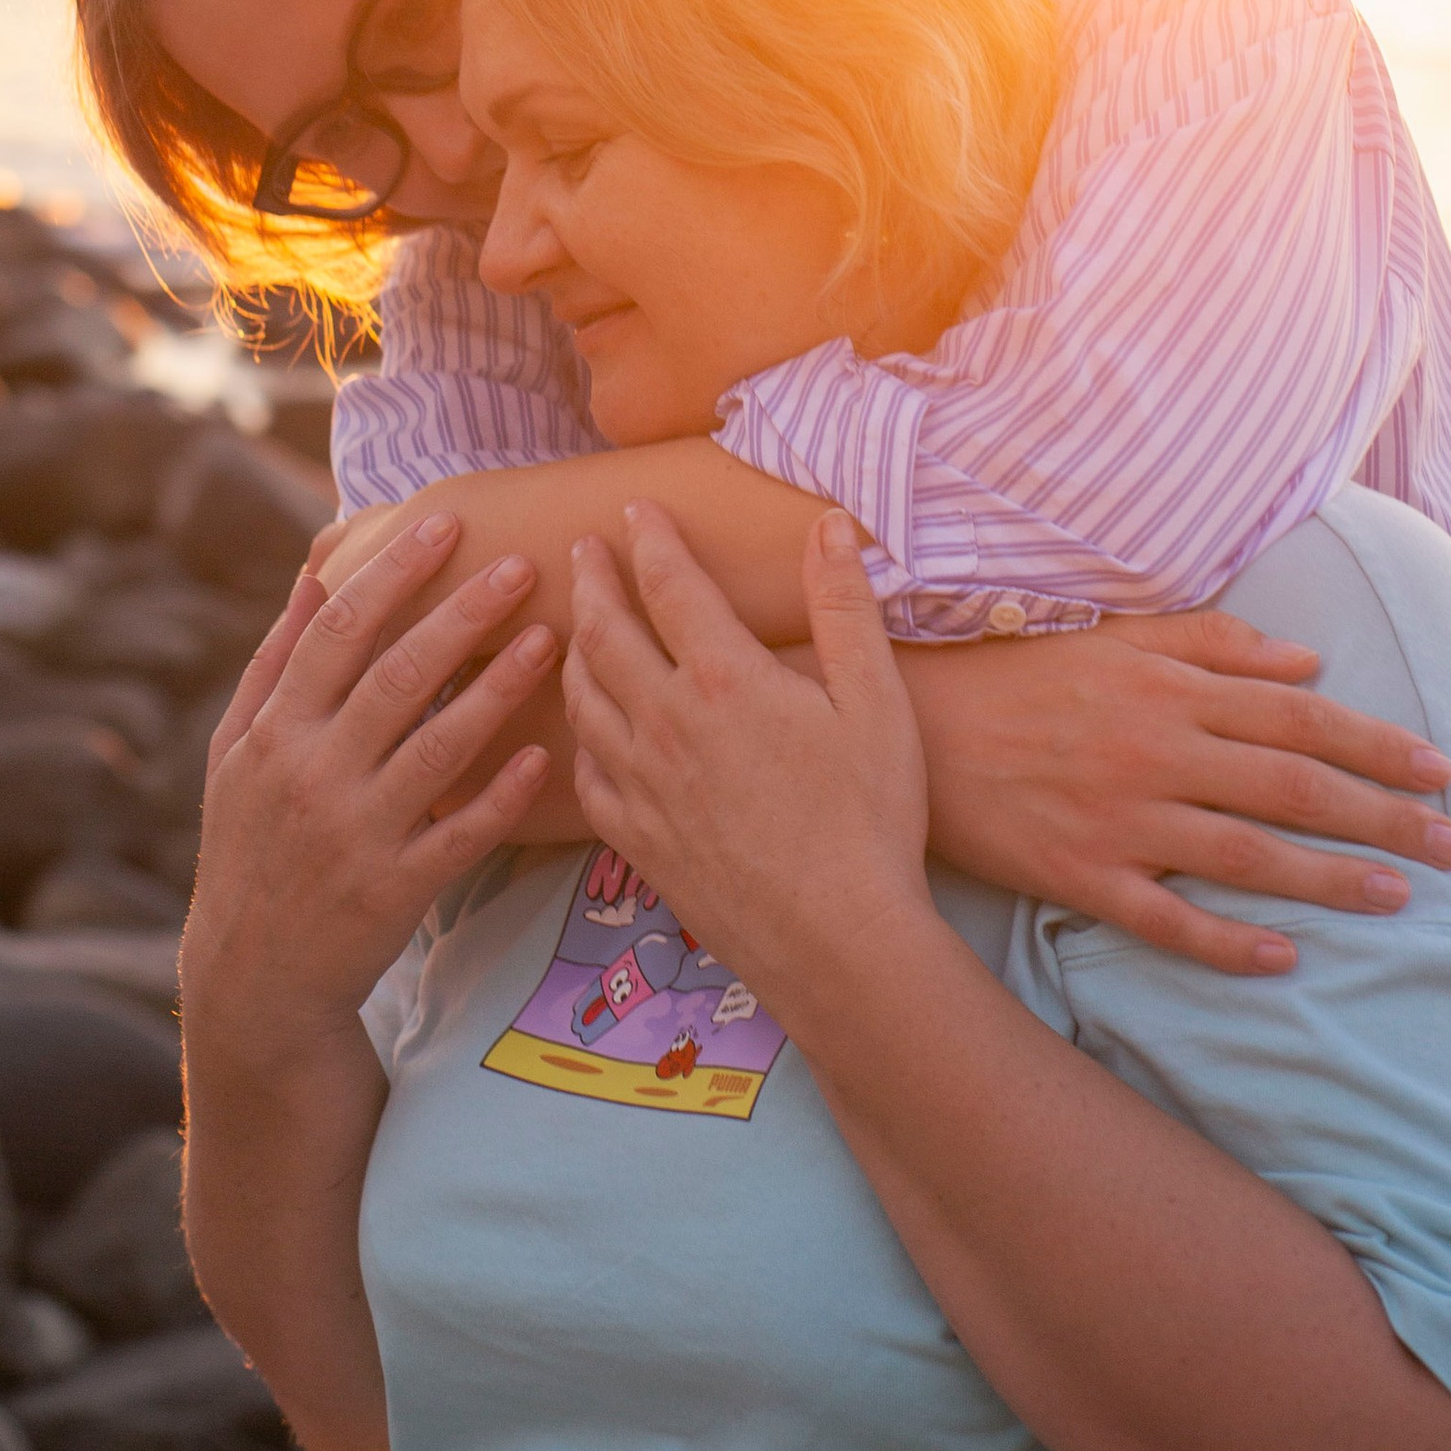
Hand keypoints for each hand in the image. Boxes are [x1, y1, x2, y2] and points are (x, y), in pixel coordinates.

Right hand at [185, 512, 553, 1062]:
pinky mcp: (396, 891)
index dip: (391, 574)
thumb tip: (314, 576)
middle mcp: (313, 776)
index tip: (445, 523)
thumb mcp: (236, 754)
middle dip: (461, 615)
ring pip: (437, 749)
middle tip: (520, 564)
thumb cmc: (250, 846)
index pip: (338, 633)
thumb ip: (276, 664)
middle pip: (396, 677)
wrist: (254, 981)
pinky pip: (460, 835)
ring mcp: (356, 836)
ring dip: (496, 690)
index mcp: (275, 733)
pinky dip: (501, 796)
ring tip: (549, 639)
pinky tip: (544, 757)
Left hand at [563, 502, 932, 1015]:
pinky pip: (588, 775)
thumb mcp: (876, 701)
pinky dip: (580, 738)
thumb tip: (828, 526)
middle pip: (605, 633)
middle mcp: (667, 723)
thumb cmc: (870, 819)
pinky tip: (590, 733)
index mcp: (723, 678)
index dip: (650, 538)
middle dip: (591, 581)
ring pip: (584, 699)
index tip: (635, 509)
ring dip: (574, 650)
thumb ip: (845, 608)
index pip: (669, 584)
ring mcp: (644, 786)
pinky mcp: (639, 841)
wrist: (838, 941)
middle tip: (583, 550)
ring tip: (575, 627)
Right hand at [899, 609, 1450, 978]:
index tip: (1441, 770)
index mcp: (1170, 685)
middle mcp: (1158, 748)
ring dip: (1331, 878)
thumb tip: (1307, 663)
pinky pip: (1166, 918)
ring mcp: (1120, 816)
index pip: (1300, 716)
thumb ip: (1213, 643)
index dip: (1379, 743)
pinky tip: (1284, 960)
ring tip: (1398, 898)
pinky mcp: (1079, 874)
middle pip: (1294, 785)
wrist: (910, 720)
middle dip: (1384, 814)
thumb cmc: (1017, 670)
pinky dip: (1227, 942)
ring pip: (1248, 853)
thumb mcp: (1116, 633)